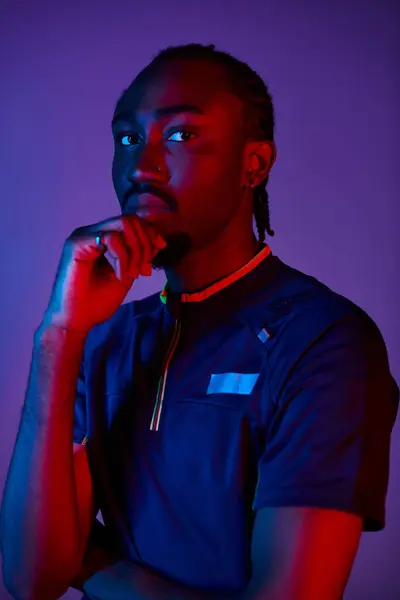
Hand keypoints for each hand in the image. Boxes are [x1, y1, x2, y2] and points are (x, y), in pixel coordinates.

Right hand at [41, 214, 166, 332]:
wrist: (76, 321)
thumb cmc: (96, 302)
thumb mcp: (127, 274)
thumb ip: (138, 257)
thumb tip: (158, 242)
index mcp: (101, 237)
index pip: (131, 222)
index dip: (150, 234)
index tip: (159, 251)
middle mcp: (91, 232)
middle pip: (130, 219)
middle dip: (145, 244)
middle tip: (142, 270)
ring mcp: (83, 236)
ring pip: (123, 224)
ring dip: (135, 250)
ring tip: (132, 274)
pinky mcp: (76, 245)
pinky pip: (111, 238)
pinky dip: (122, 258)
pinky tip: (120, 276)